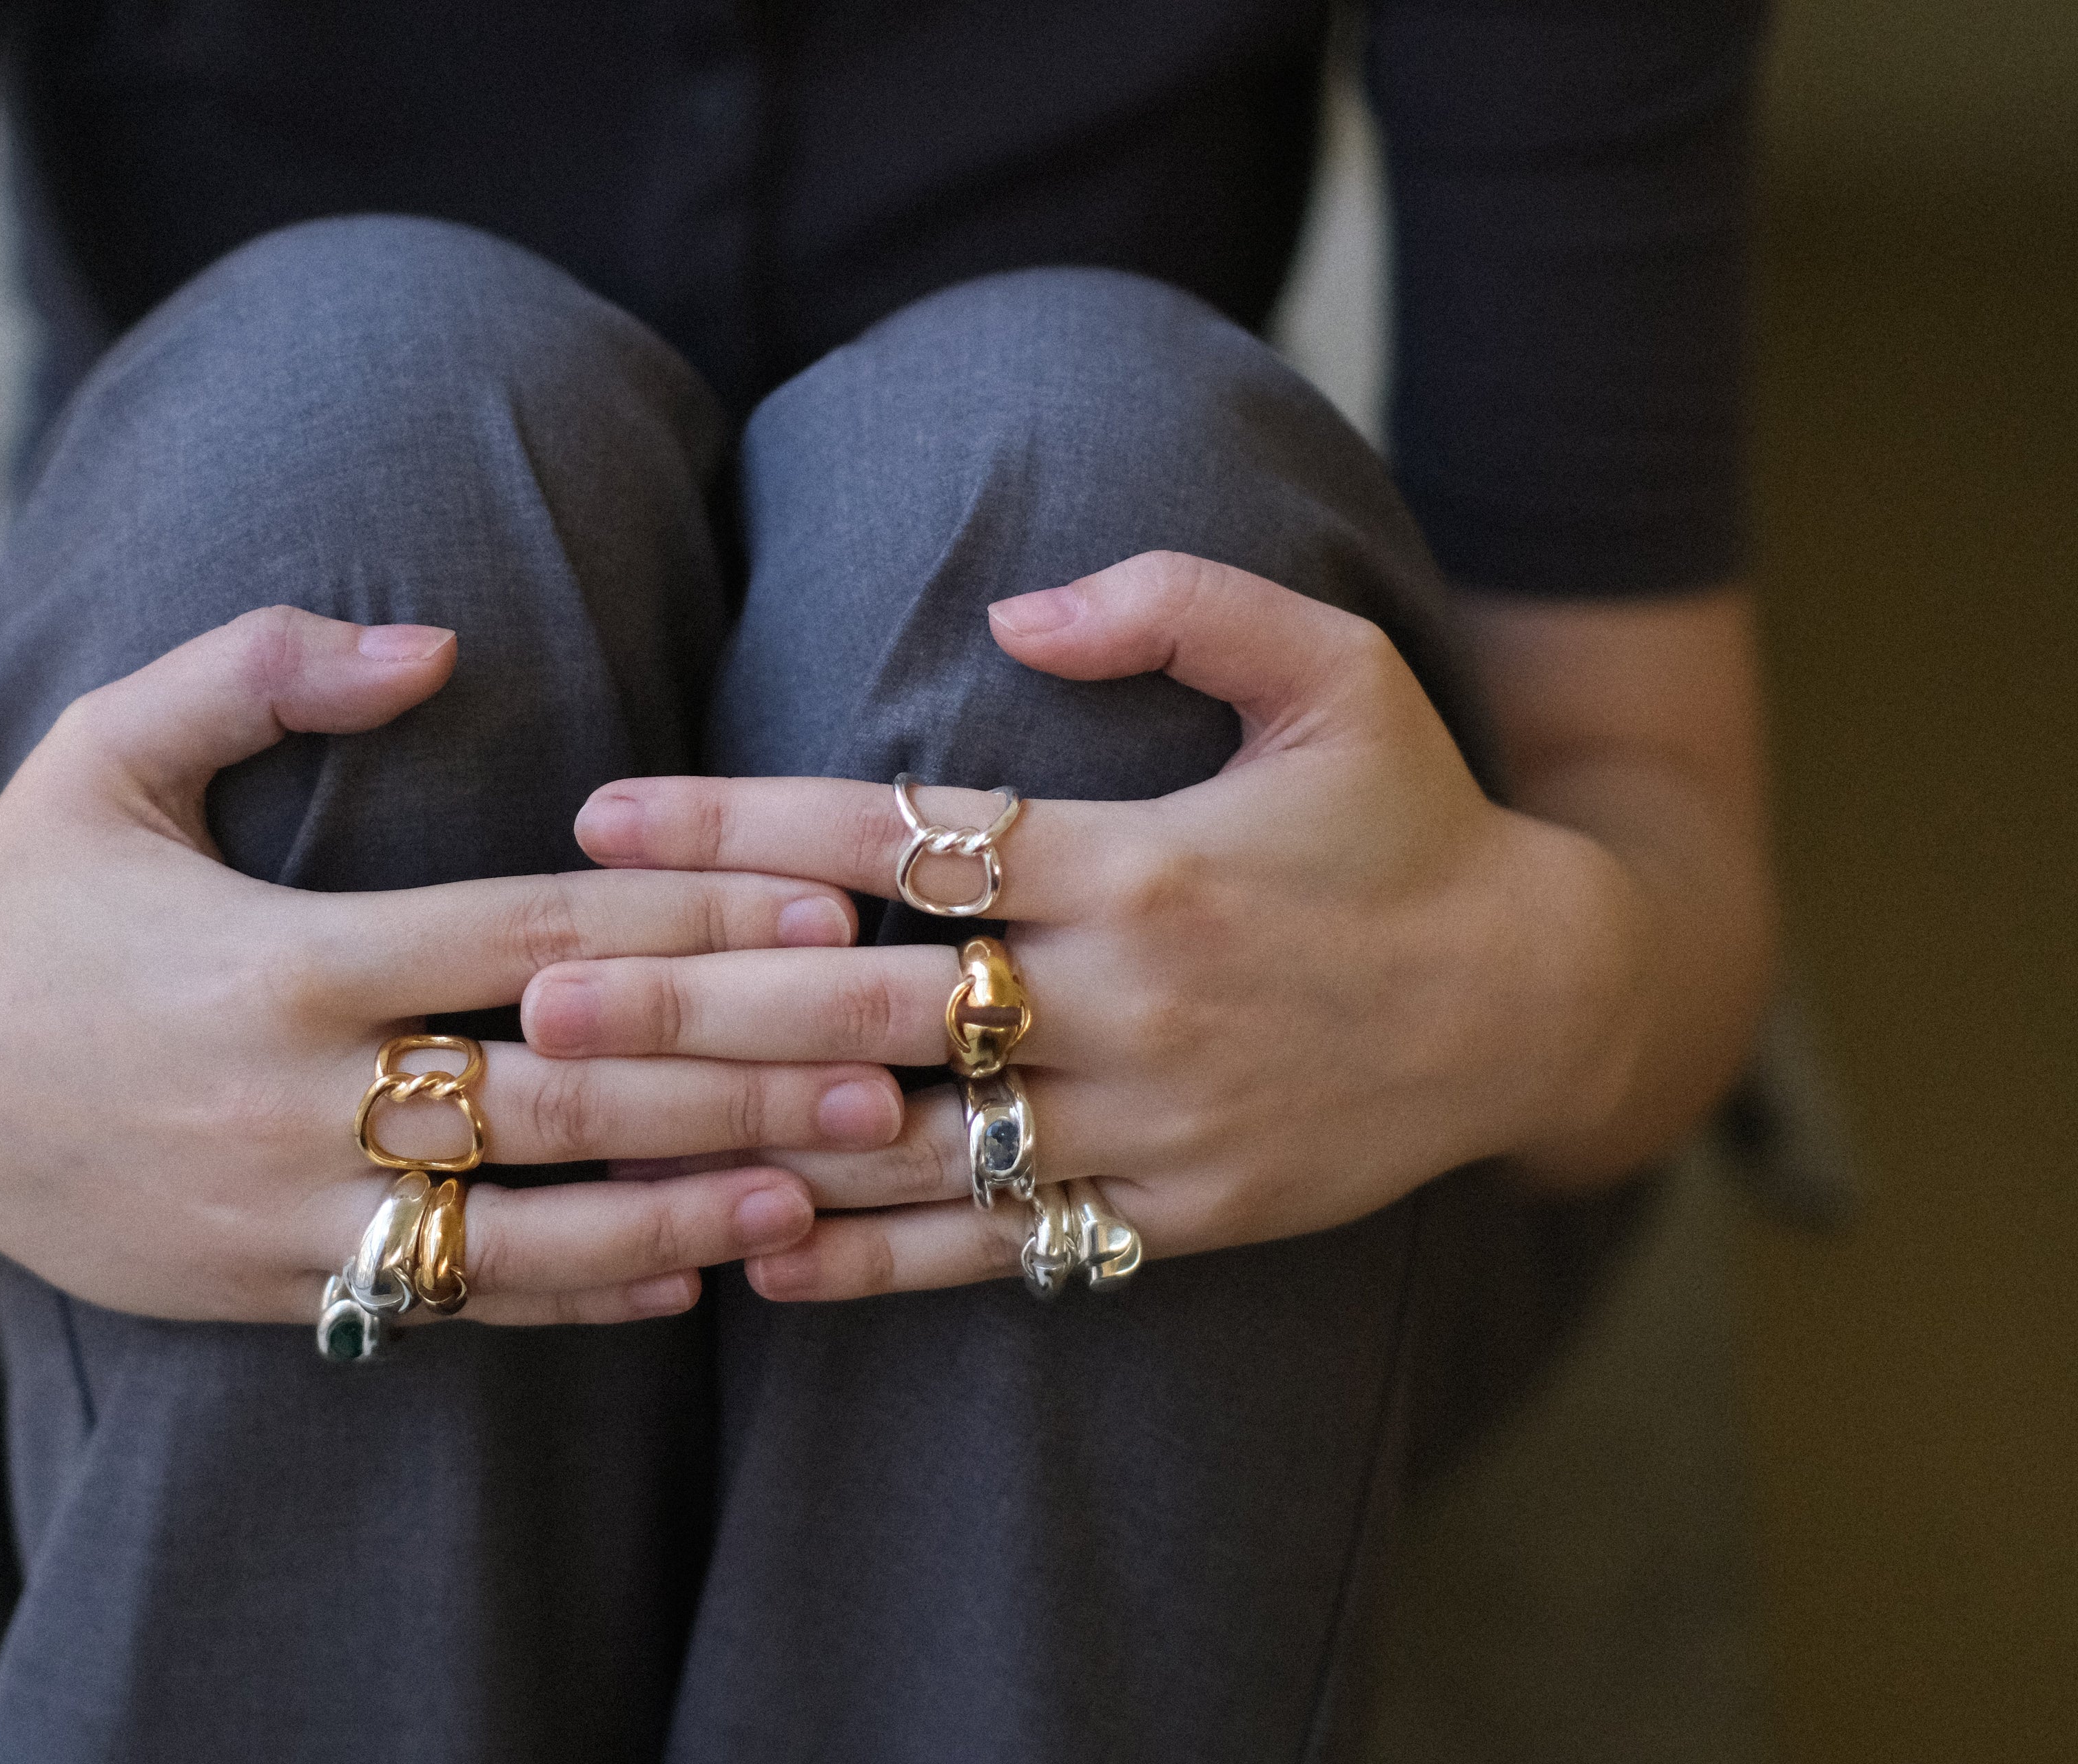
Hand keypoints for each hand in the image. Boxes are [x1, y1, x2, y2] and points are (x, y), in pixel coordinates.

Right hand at [0, 608, 905, 1323]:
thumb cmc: (26, 899)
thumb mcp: (103, 749)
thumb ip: (259, 670)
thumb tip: (432, 642)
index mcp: (276, 961)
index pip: (526, 940)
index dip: (686, 926)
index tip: (822, 906)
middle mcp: (292, 1099)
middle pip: (560, 1089)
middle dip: (735, 1077)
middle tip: (890, 1065)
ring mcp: (283, 1215)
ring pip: (526, 1226)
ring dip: (687, 1210)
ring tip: (824, 1188)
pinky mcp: (269, 1294)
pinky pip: (451, 1304)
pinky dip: (578, 1297)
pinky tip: (695, 1280)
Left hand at [521, 553, 1650, 1300]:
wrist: (1541, 1002)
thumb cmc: (1411, 817)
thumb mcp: (1338, 665)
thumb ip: (1180, 601)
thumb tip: (1015, 602)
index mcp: (1146, 858)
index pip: (905, 834)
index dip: (741, 822)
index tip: (604, 818)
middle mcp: (1135, 997)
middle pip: (871, 999)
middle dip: (692, 1000)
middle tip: (536, 1002)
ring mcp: (1153, 1119)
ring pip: (913, 1138)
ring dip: (745, 1139)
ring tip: (600, 1136)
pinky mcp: (1177, 1212)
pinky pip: (998, 1242)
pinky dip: (873, 1260)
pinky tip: (751, 1260)